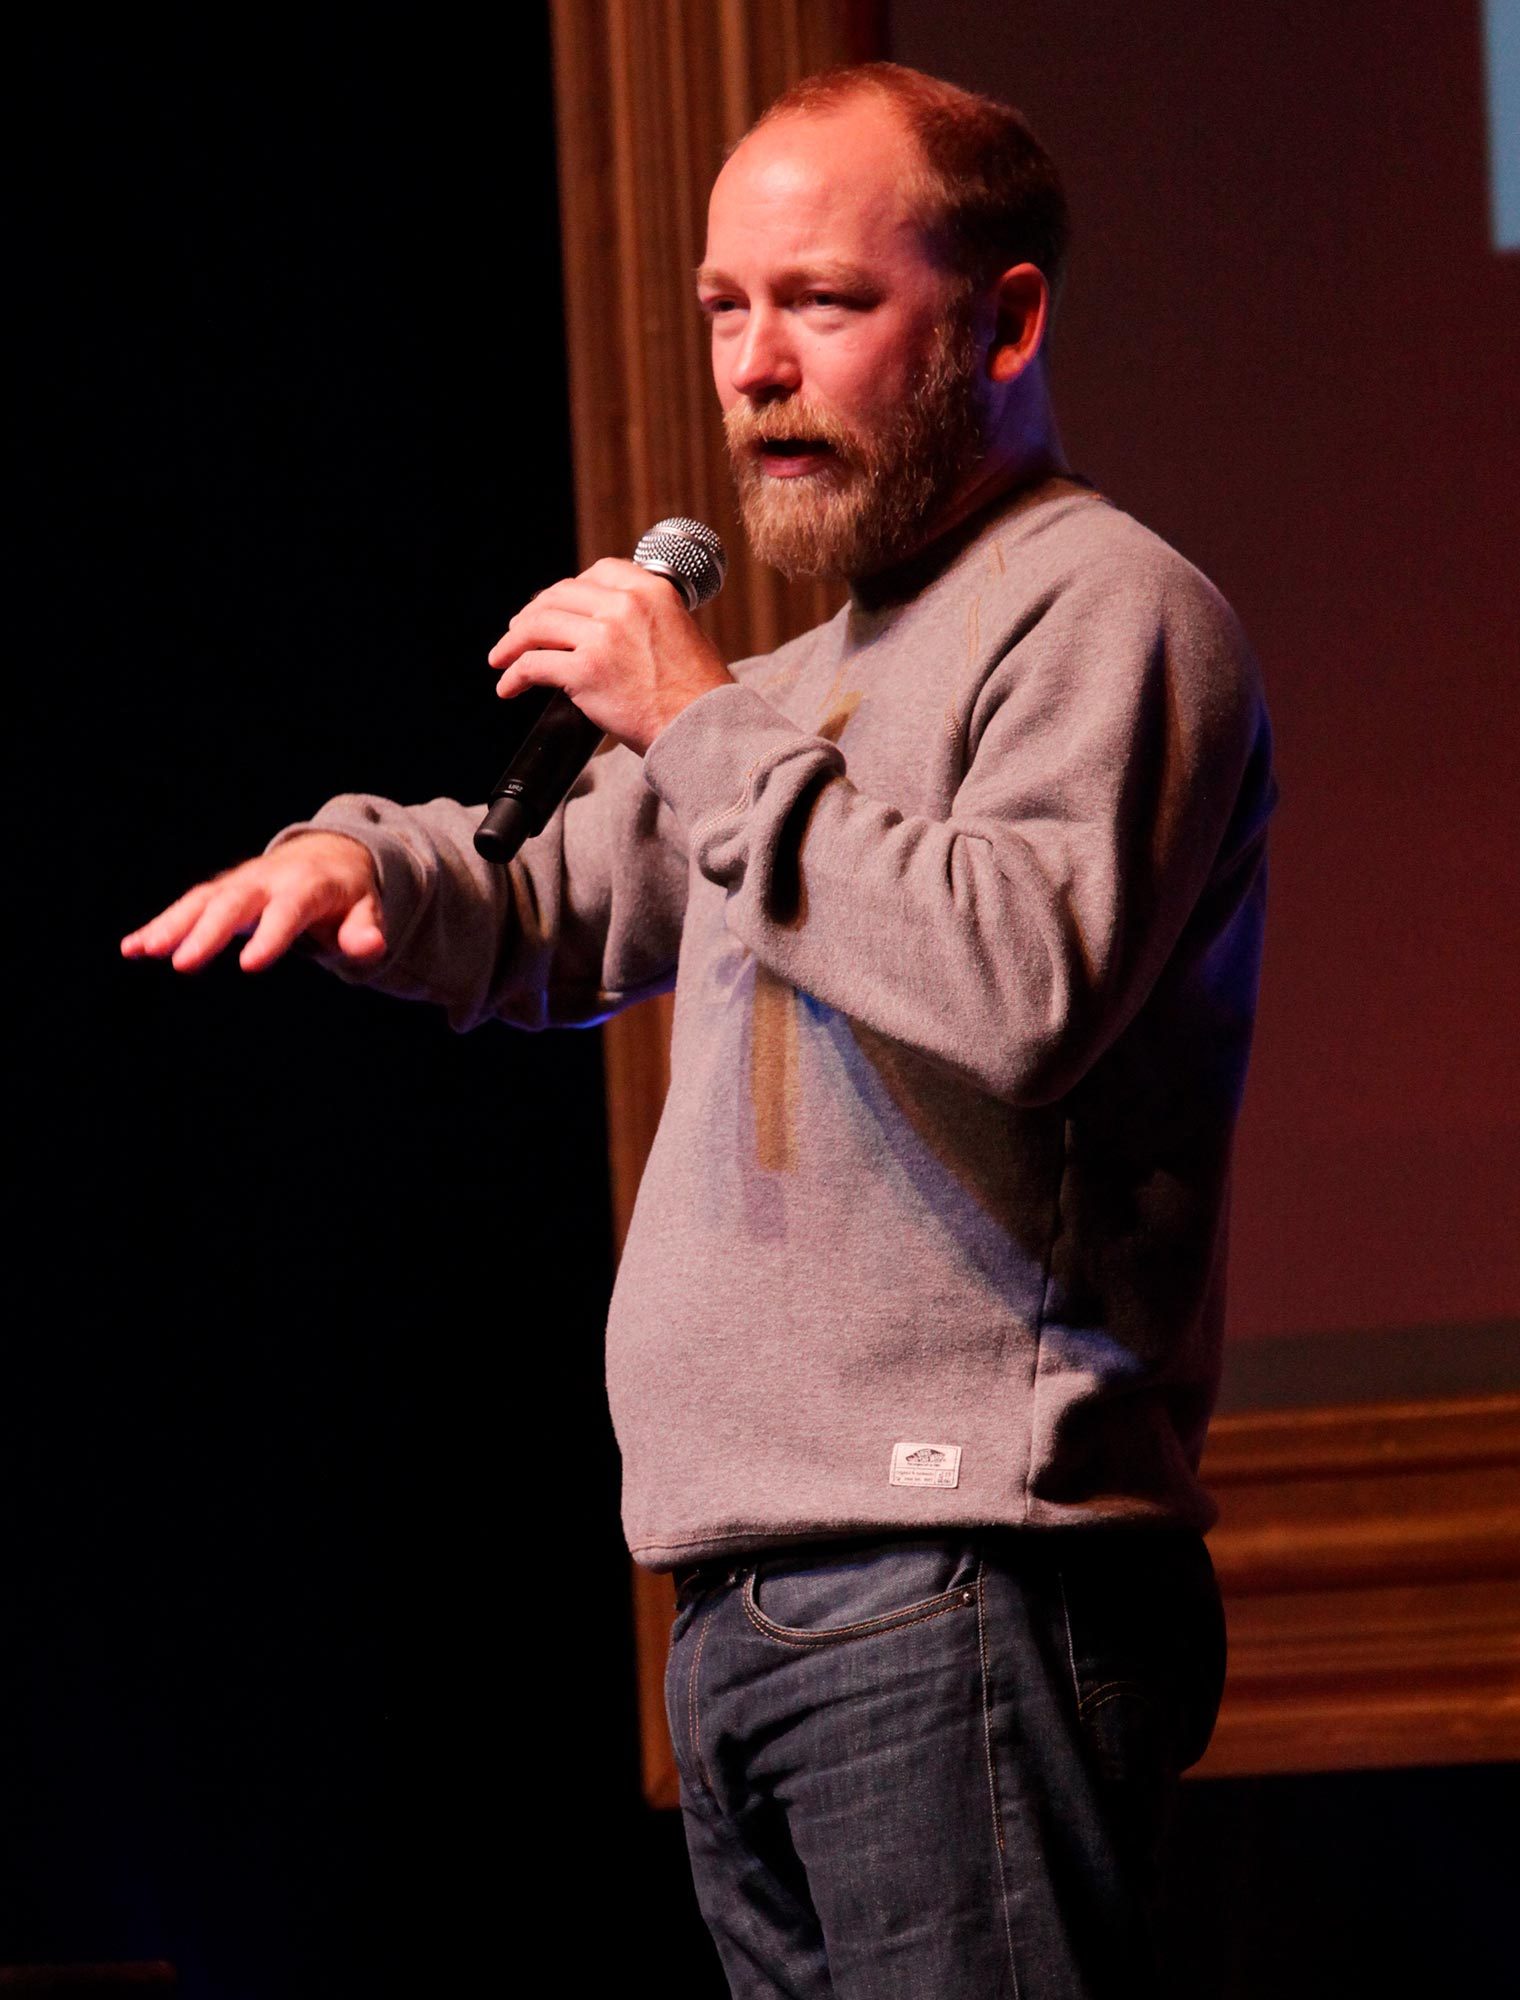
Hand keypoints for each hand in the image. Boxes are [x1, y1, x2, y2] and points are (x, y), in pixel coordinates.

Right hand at [120, 832, 383, 973]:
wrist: (329, 856)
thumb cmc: (349, 894)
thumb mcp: (366, 910)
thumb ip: (365, 931)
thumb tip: (369, 947)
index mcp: (306, 886)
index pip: (288, 911)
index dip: (271, 936)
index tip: (250, 965)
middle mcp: (267, 880)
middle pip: (234, 904)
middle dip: (207, 933)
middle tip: (182, 964)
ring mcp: (240, 884)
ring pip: (201, 902)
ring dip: (171, 925)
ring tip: (142, 951)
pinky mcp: (221, 892)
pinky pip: (188, 907)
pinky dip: (160, 925)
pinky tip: (132, 949)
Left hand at [487, 558, 732, 755]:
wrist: (703, 727)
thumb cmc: (696, 692)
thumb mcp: (680, 631)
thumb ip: (644, 618)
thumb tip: (604, 625)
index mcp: (650, 590)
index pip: (596, 573)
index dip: (568, 590)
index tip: (555, 606)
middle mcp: (624, 605)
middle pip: (559, 596)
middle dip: (532, 615)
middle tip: (518, 633)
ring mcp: (602, 637)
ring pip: (538, 626)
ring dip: (513, 642)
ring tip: (502, 658)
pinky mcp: (585, 671)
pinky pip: (533, 665)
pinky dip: (514, 676)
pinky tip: (509, 687)